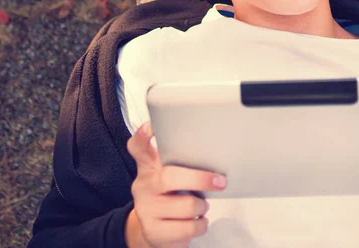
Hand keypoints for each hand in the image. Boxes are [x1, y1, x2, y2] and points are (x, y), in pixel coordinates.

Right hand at [125, 121, 227, 247]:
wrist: (154, 230)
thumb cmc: (169, 195)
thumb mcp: (169, 174)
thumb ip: (181, 160)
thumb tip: (214, 150)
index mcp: (148, 166)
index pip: (138, 147)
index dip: (141, 136)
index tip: (149, 127)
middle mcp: (144, 186)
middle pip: (171, 177)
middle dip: (200, 179)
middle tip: (220, 182)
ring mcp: (146, 209)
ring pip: (185, 206)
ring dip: (201, 207)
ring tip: (202, 206)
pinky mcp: (153, 232)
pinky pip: (187, 229)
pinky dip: (200, 225)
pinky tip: (198, 221)